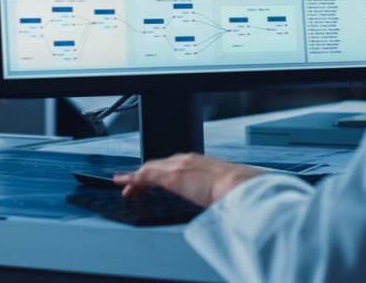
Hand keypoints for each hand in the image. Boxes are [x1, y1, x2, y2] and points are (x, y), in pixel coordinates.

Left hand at [114, 153, 265, 207]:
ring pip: (150, 169)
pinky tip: (125, 185)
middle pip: (161, 166)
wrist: (240, 187)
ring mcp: (179, 166)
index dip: (164, 173)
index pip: (177, 165)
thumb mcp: (230, 191)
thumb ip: (222, 194)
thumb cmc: (240, 191)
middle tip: (137, 186)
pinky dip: (133, 179)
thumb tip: (226, 206)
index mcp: (203, 164)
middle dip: (148, 176)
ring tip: (126, 187)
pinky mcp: (171, 175)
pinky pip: (145, 175)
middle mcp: (189, 160)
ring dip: (138, 178)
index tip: (158, 181)